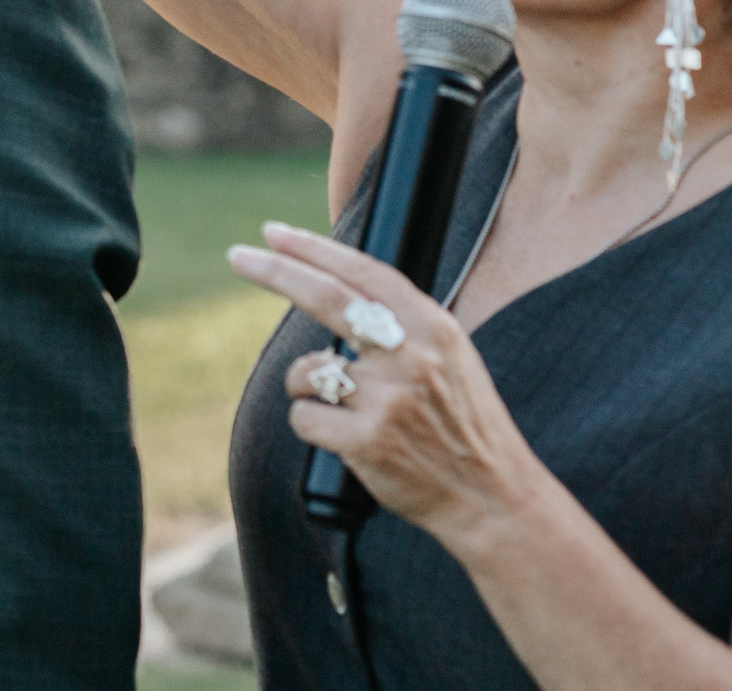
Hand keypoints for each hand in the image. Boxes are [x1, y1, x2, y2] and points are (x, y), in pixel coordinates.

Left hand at [229, 222, 544, 545]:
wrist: (493, 498)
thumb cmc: (460, 423)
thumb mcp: (448, 357)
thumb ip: (398, 323)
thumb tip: (325, 283)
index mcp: (434, 328)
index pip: (363, 273)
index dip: (314, 249)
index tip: (274, 233)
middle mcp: (412, 356)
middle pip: (326, 298)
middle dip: (274, 271)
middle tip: (238, 255)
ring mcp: (389, 399)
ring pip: (305, 372)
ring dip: (307, 387)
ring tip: (349, 411)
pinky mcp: (366, 440)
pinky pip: (303, 418)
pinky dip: (311, 426)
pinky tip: (348, 441)